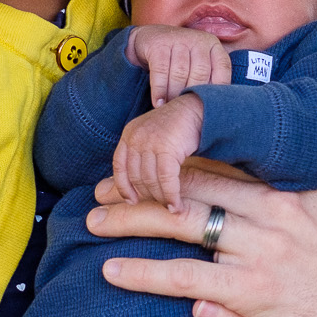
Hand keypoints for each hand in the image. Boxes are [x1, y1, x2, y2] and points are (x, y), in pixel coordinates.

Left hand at [88, 150, 316, 316]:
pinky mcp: (253, 295)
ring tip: (92, 222)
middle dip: (139, 181)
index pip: (222, 153)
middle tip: (103, 185)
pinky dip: (142, 273)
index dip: (176, 151)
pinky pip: (184, 279)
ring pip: (178, 224)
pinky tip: (112, 270)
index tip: (145, 152)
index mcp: (293, 181)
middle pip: (189, 183)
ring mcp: (261, 251)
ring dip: (127, 220)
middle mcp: (272, 208)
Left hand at [113, 93, 205, 210]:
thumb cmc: (177, 126)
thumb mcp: (152, 136)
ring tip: (170, 207)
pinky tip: (176, 205)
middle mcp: (136, 137)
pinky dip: (171, 195)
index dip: (124, 186)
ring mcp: (150, 142)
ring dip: (161, 198)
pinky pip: (166, 179)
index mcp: (129, 133)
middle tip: (159, 205)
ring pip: (150, 180)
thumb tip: (138, 184)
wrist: (197, 109)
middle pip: (135, 176)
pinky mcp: (167, 148)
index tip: (132, 201)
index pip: (119, 165)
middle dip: (148, 194)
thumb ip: (142, 154)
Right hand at [126, 24, 231, 105]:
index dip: (217, 91)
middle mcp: (198, 41)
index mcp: (213, 46)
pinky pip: (161, 70)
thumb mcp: (196, 62)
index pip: (222, 69)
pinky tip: (158, 103)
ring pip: (180, 73)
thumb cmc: (179, 59)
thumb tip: (216, 109)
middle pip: (200, 74)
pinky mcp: (159, 44)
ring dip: (174, 95)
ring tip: (171, 109)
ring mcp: (179, 40)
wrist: (149, 38)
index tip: (208, 108)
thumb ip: (208, 79)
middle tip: (185, 112)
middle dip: (191, 95)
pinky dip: (159, 90)